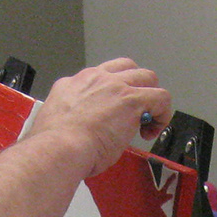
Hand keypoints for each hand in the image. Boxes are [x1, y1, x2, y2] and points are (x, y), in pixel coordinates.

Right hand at [29, 58, 170, 178]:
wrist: (58, 148)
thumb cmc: (54, 146)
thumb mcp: (57, 122)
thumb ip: (73, 118)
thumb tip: (82, 129)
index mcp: (75, 83)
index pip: (102, 76)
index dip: (114, 93)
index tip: (113, 113)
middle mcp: (96, 78)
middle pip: (128, 68)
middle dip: (136, 88)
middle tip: (133, 115)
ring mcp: (115, 87)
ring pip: (147, 77)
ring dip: (151, 99)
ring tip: (146, 123)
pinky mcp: (132, 101)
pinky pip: (161, 98)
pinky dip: (162, 114)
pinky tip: (152, 131)